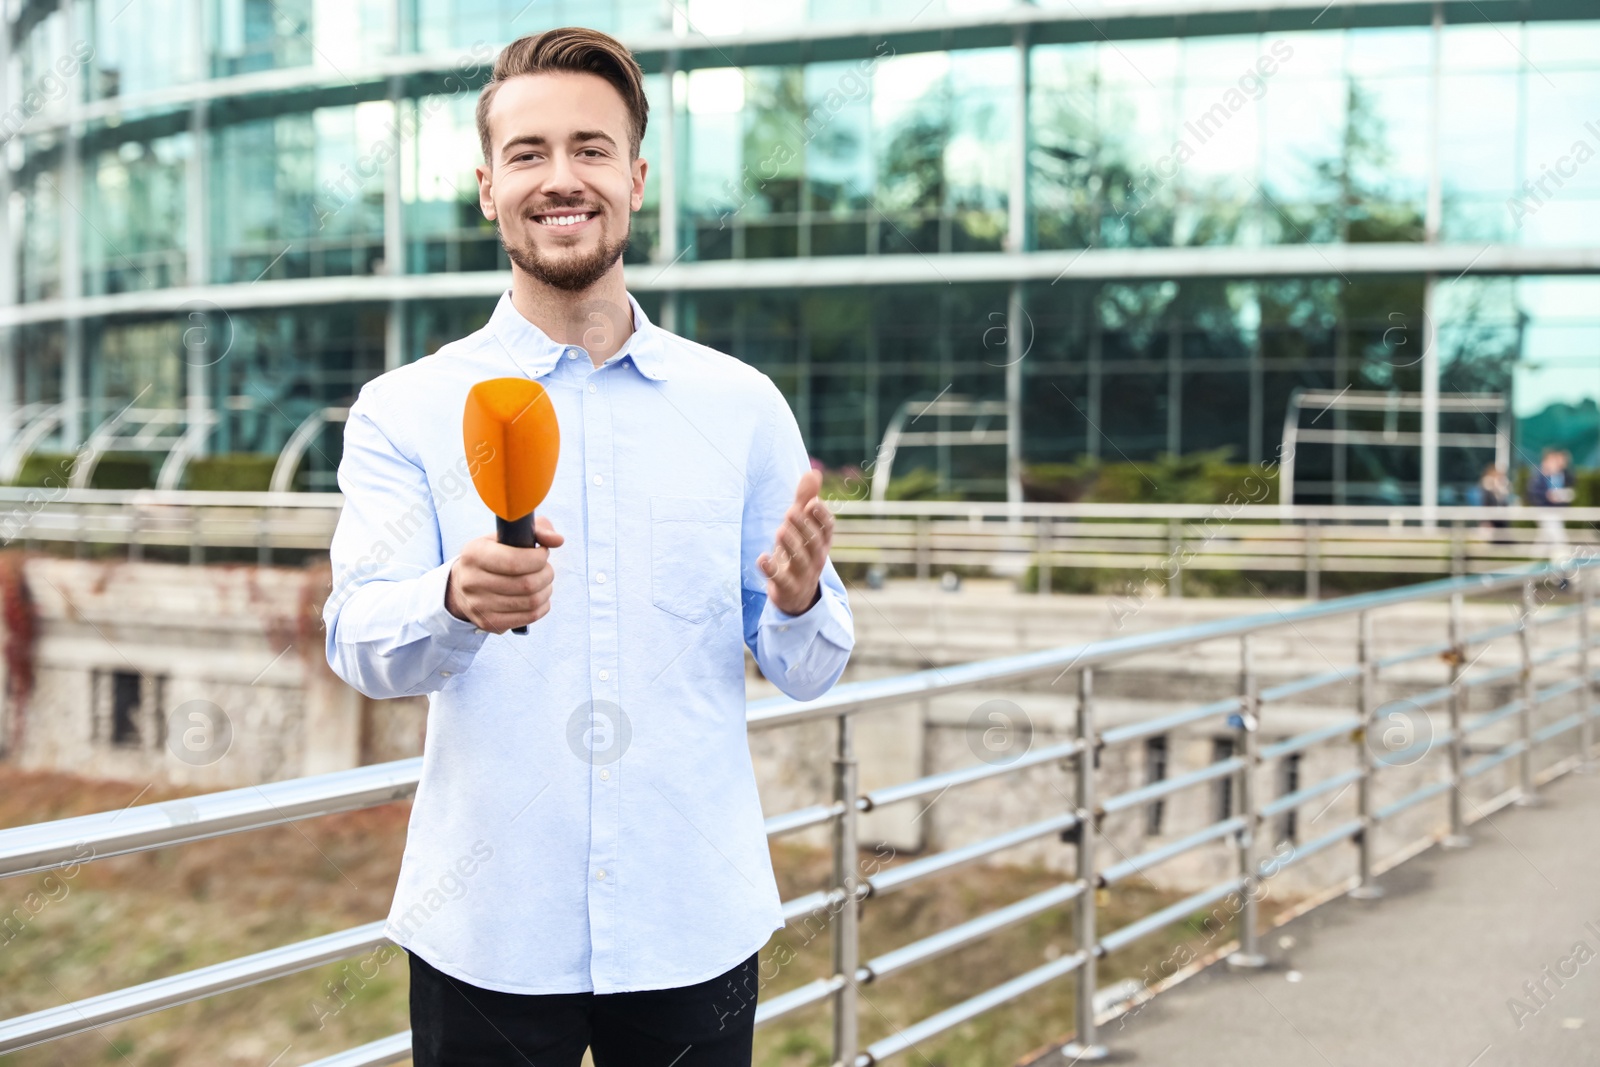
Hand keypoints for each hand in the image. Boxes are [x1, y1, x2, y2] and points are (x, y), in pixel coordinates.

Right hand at [445, 517, 565, 633]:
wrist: (463, 584)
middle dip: (546, 574)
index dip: (538, 558)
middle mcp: (471, 581)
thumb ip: (537, 530)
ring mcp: (478, 606)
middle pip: (527, 584)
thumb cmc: (494, 554)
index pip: (515, 561)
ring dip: (546, 590)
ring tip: (544, 581)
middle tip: (546, 568)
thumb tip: (557, 540)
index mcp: (474, 554)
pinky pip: (529, 617)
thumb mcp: (507, 535)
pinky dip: (543, 605)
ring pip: (531, 602)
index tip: (543, 552)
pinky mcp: (488, 623)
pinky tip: (539, 596)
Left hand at [757, 469, 833, 615]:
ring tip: (780, 531)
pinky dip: (771, 570)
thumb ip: (805, 500)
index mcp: (822, 541)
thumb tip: (814, 472)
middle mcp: (816, 558)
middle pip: (814, 543)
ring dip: (791, 545)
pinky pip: (781, 580)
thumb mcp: (803, 527)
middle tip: (791, 512)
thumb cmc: (799, 551)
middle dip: (804, 527)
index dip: (822, 517)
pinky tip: (762, 558)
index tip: (813, 503)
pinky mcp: (787, 588)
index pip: (828, 528)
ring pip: (800, 561)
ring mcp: (803, 575)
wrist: (796, 594)